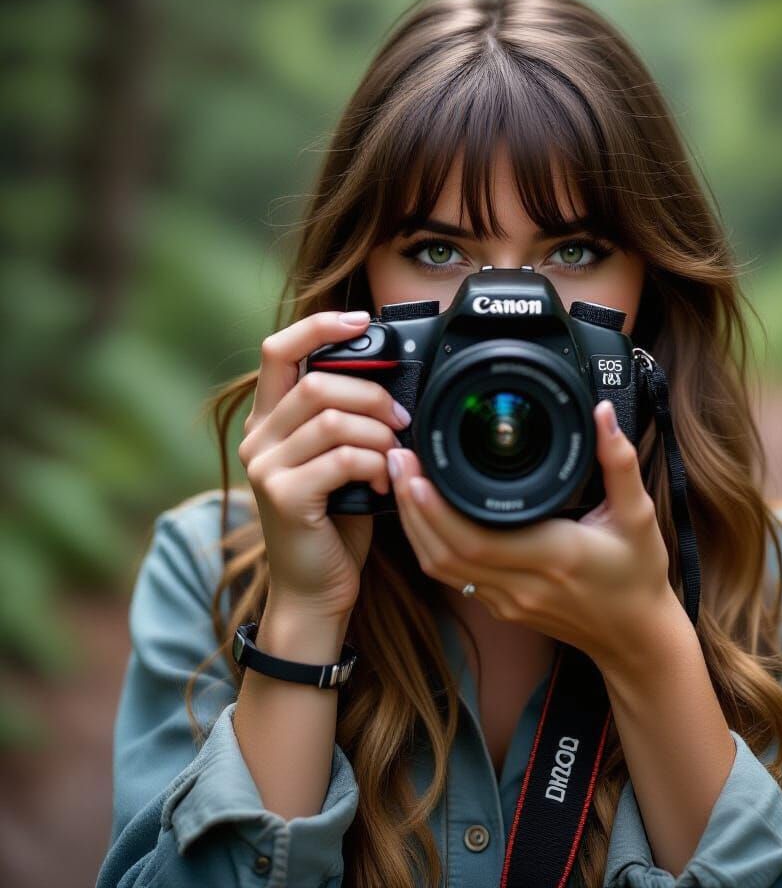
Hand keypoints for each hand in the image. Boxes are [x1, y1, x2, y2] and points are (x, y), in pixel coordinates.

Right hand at [237, 310, 411, 618]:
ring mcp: (266, 468)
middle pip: (317, 382)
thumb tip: (389, 381)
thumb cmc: (334, 519)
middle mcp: (257, 438)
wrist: (316, 587)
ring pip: (333, 419)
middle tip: (400, 419)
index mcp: (268, 419)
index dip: (319, 326)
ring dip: (378, 433)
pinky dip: (375, 464)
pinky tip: (383, 481)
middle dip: (372, 394)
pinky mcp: (284, 497)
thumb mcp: (336, 457)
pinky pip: (342, 457)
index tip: (360, 319)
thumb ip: (343, 418)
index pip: (278, 349)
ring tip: (394, 454)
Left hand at [386, 400, 682, 665]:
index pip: (476, 539)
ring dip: (415, 526)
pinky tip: (423, 514)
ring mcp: (507, 601)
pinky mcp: (501, 607)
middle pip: (444, 552)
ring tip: (402, 480)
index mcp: (553, 557)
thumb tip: (601, 414)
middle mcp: (522, 585)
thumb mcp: (639, 515)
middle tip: (398, 461)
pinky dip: (430, 544)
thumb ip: (619, 462)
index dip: (436, 509)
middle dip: (413, 506)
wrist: (636, 637)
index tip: (418, 470)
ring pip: (441, 568)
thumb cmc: (638, 576)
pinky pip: (453, 577)